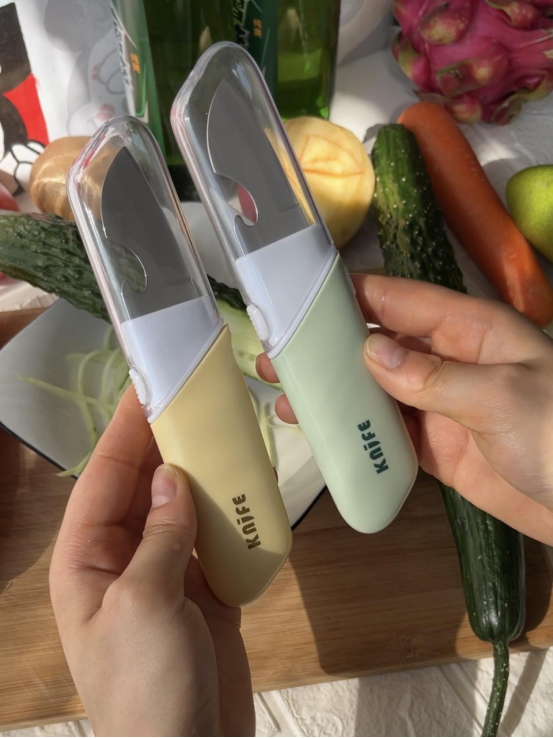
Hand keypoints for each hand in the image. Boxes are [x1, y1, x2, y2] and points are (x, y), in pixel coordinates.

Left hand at [50, 389, 253, 737]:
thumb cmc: (147, 684)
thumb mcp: (144, 602)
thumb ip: (160, 534)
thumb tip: (171, 476)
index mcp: (86, 559)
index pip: (103, 478)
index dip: (124, 430)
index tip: (149, 386)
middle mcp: (122, 560)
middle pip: (145, 486)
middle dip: (168, 445)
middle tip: (199, 401)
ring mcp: (166, 574)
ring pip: (184, 508)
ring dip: (207, 476)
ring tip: (231, 435)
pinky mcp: (205, 590)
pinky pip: (216, 538)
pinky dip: (234, 514)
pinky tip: (254, 488)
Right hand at [258, 275, 552, 544]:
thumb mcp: (503, 398)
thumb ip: (434, 376)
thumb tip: (370, 351)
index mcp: (469, 330)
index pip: (401, 300)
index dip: (351, 296)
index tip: (300, 299)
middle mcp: (447, 360)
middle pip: (377, 344)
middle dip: (328, 348)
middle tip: (277, 357)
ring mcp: (438, 405)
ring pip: (374, 390)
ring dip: (332, 393)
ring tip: (282, 396)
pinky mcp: (434, 446)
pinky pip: (385, 433)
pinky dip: (353, 433)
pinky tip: (318, 434)